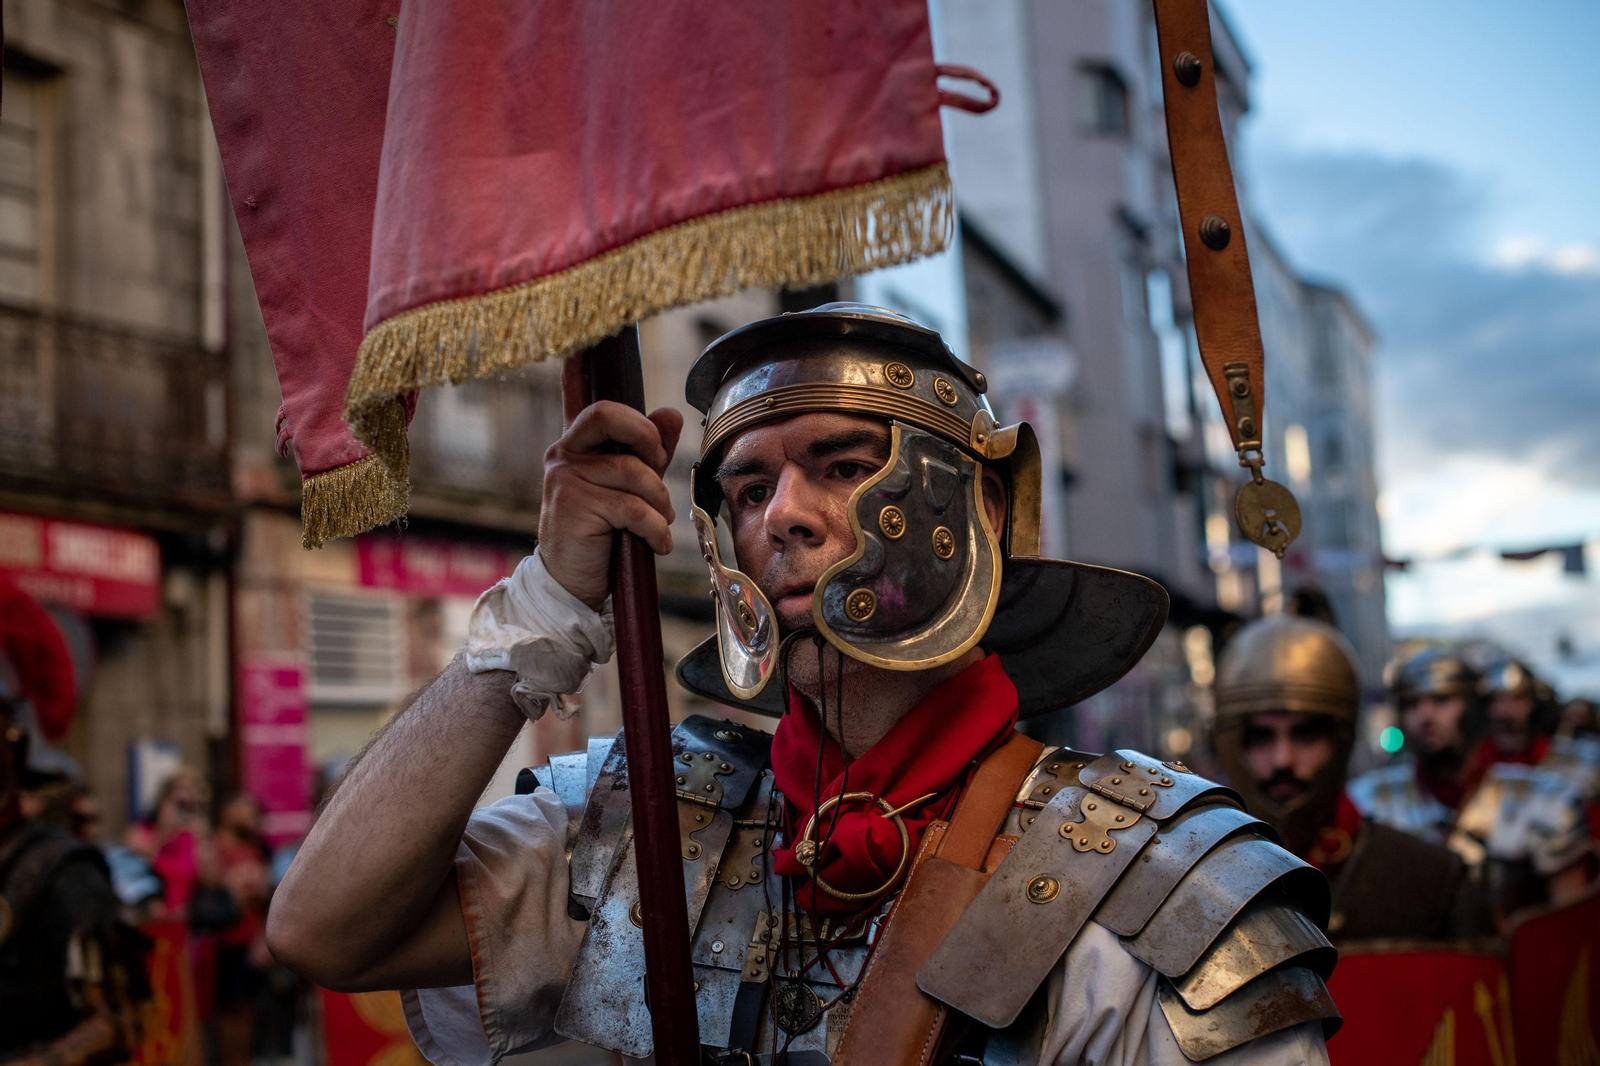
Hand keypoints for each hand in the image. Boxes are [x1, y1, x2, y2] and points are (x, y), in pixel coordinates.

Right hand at [538, 362, 683, 610]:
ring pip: (632, 472)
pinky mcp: (574, 509)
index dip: (640, 425)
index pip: (605, 411)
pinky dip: (656, 529)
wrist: (571, 584)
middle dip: (647, 440)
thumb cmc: (601, 534)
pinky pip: (633, 509)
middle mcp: (564, 457)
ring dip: (659, 501)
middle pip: (608, 418)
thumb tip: (671, 413)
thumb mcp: (627, 488)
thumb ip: (646, 451)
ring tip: (661, 522)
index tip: (657, 455)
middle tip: (661, 470)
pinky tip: (657, 544)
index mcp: (574, 446)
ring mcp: (565, 481)